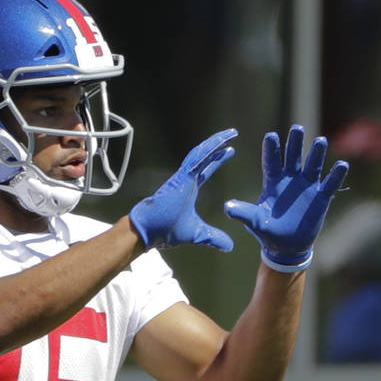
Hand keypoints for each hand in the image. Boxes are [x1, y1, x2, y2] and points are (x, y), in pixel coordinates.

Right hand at [129, 128, 237, 249]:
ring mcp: (182, 177)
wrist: (148, 232)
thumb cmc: (166, 231)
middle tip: (232, 135)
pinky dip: (207, 150)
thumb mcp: (197, 234)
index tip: (229, 152)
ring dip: (215, 143)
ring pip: (201, 153)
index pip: (206, 169)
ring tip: (230, 134)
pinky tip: (219, 142)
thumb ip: (213, 237)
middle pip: (205, 156)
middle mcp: (186, 179)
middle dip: (218, 145)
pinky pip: (195, 160)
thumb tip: (229, 246)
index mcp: (189, 188)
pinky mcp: (180, 178)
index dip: (217, 160)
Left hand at [224, 125, 348, 271]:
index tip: (271, 135)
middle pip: (293, 157)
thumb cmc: (267, 231)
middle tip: (297, 128)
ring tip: (320, 140)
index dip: (271, 150)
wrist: (286, 246)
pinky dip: (336, 176)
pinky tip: (342, 165)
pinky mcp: (320, 197)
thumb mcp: (254, 221)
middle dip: (295, 143)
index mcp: (273, 183)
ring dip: (316, 154)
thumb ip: (243, 213)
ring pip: (313, 166)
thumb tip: (227, 207)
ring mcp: (307, 187)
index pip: (272, 162)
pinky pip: (330, 184)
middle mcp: (290, 180)